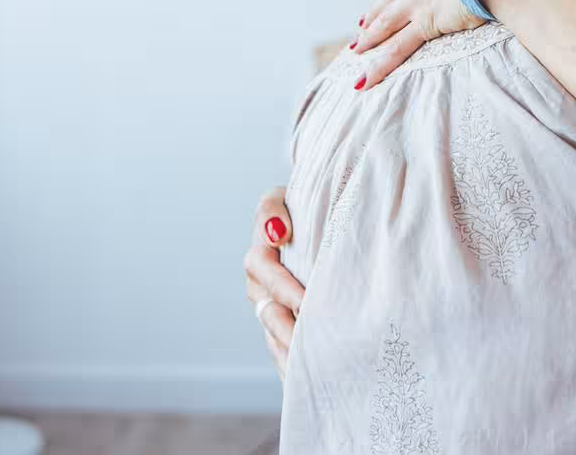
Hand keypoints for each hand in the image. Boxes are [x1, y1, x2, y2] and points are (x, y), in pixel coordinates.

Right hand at [244, 187, 303, 379]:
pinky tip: (310, 379)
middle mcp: (261, 286)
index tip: (308, 301)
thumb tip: (277, 234)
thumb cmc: (301, 206)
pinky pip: (283, 351)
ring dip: (290, 353)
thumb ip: (273, 209)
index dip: (283, 287)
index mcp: (260, 254)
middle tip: (311, 342)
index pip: (263, 269)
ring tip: (311, 369)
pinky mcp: (284, 328)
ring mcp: (271, 309)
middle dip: (288, 328)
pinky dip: (293, 366)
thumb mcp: (283, 197)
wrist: (314, 220)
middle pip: (268, 312)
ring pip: (275, 337)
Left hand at [351, 0, 484, 89]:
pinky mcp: (426, 22)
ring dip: (369, 40)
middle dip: (374, 16)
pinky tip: (366, 79)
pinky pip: (397, 48)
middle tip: (360, 28)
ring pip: (386, 25)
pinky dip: (380, 65)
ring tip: (356, 52)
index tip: (388, 1)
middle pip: (390, 1)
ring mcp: (420, 2)